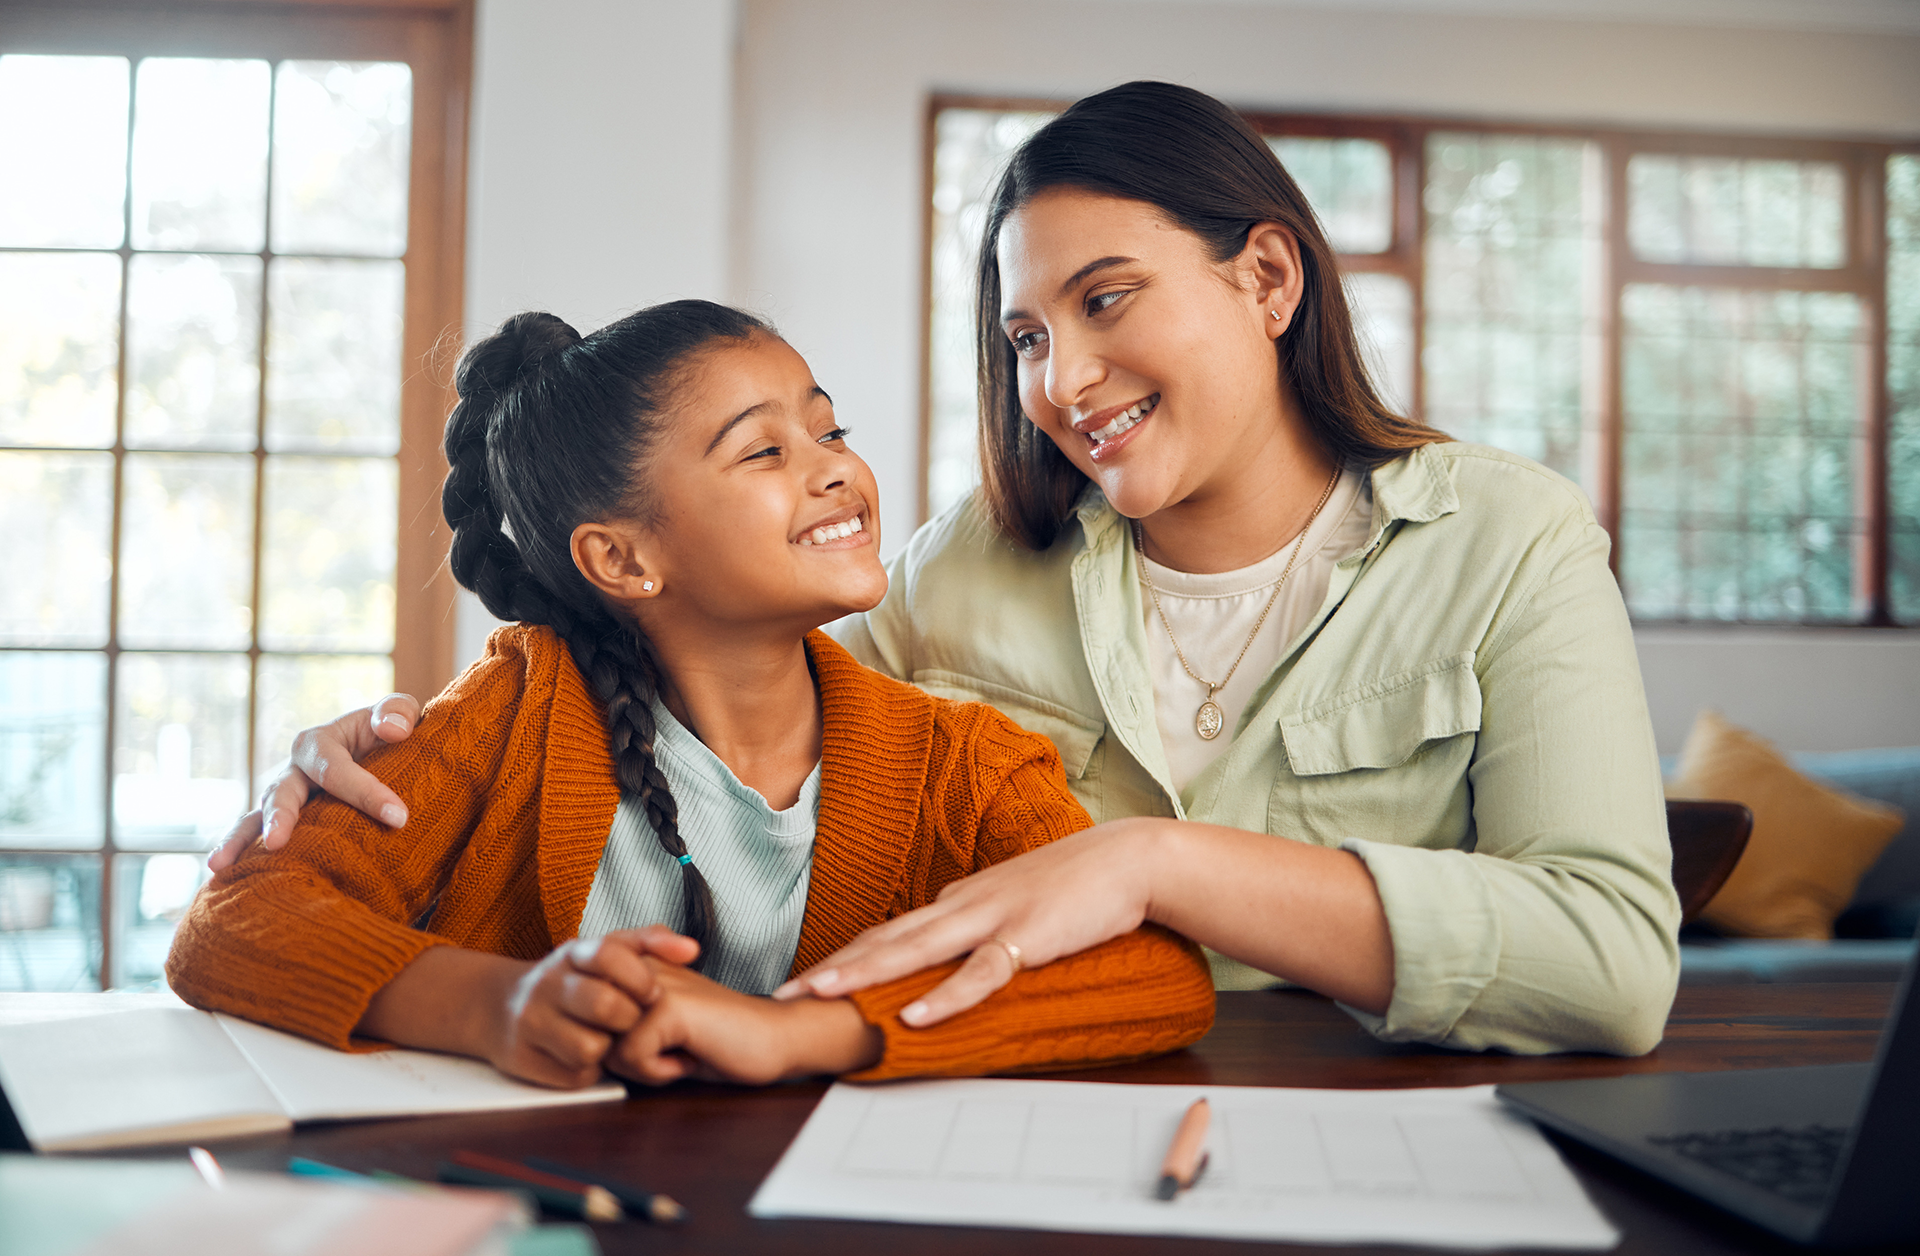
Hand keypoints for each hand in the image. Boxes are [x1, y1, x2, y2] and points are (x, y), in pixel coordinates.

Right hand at [207, 693, 422, 871]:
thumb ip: (397, 712)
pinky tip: (223, 879)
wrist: (385, 756)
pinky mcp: (283, 824)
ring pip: (256, 818)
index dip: (366, 792)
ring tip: (221, 866)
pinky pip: (256, 839)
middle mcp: (293, 771)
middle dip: (280, 816)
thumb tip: (392, 729)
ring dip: (241, 840)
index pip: (336, 769)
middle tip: (277, 842)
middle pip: (282, 792)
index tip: (398, 817)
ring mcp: (283, 799)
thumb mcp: (399, 714)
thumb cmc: (392, 734)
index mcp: (319, 743)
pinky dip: (242, 856)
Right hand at [358, 926, 702, 1088]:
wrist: (499, 1006)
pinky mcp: (523, 1058)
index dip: (640, 978)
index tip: (652, 992)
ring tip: (609, 1039)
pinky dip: (590, 1070)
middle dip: (630, 1019)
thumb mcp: (604, 950)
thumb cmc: (572, 980)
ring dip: (609, 1050)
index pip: (612, 955)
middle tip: (635, 1022)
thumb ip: (650, 942)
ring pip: (590, 1047)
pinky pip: (574, 1075)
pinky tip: (587, 1056)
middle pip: (604, 1005)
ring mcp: (531, 1022)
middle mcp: (547, 984)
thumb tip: (692, 949)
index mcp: (572, 953)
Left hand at [610, 963, 881, 1085]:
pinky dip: (660, 1072)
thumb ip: (622, 1024)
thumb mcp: (661, 1027)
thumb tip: (581, 1044)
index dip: (612, 1042)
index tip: (656, 1042)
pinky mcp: (669, 1007)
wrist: (776, 1038)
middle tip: (668, 1051)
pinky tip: (690, 1058)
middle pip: (593, 1032)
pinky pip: (633, 1058)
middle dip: (625, 1057)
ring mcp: (655, 985)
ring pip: (608, 1047)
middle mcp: (643, 967)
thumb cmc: (723, 1037)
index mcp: (640, 966)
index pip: (587, 1012)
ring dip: (643, 1066)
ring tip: (681, 1052)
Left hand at [771, 818, 1161, 1026]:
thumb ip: (975, 927)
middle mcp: (962, 906)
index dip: (843, 957)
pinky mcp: (1027, 937)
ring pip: (916, 948)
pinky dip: (944, 994)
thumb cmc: (1073, 885)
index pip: (887, 932)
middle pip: (885, 939)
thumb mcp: (1011, 905)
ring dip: (865, 972)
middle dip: (832, 967)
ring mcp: (991, 919)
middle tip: (784, 991)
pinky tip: (913, 1012)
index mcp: (956, 902)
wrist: (1127, 858)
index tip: (803, 979)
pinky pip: (979, 972)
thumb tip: (943, 954)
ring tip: (822, 993)